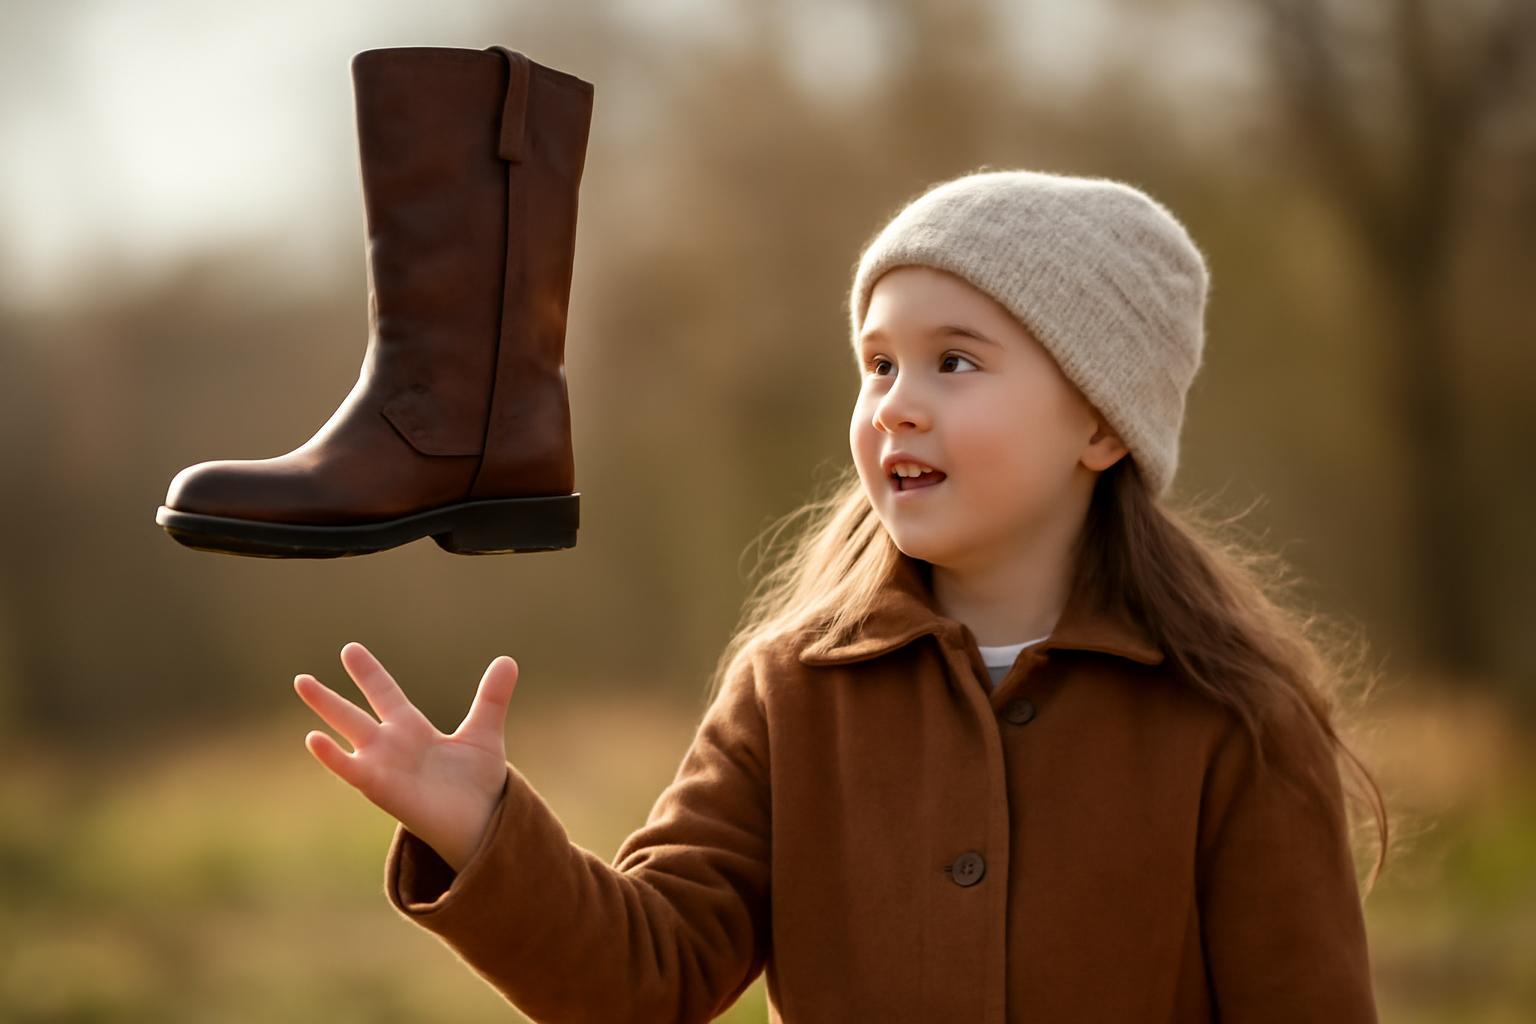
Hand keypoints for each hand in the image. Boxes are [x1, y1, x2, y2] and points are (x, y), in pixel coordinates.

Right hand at [293, 641, 518, 871]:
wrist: (484, 824)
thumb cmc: (479, 785)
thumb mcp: (484, 733)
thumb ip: (491, 698)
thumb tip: (507, 660)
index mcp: (413, 730)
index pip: (385, 693)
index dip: (369, 673)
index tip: (349, 650)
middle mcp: (392, 746)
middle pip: (355, 714)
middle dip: (330, 697)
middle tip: (301, 678)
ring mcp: (384, 767)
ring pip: (347, 734)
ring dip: (325, 711)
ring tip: (302, 685)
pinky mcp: (384, 790)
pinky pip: (353, 771)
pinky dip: (334, 756)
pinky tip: (313, 738)